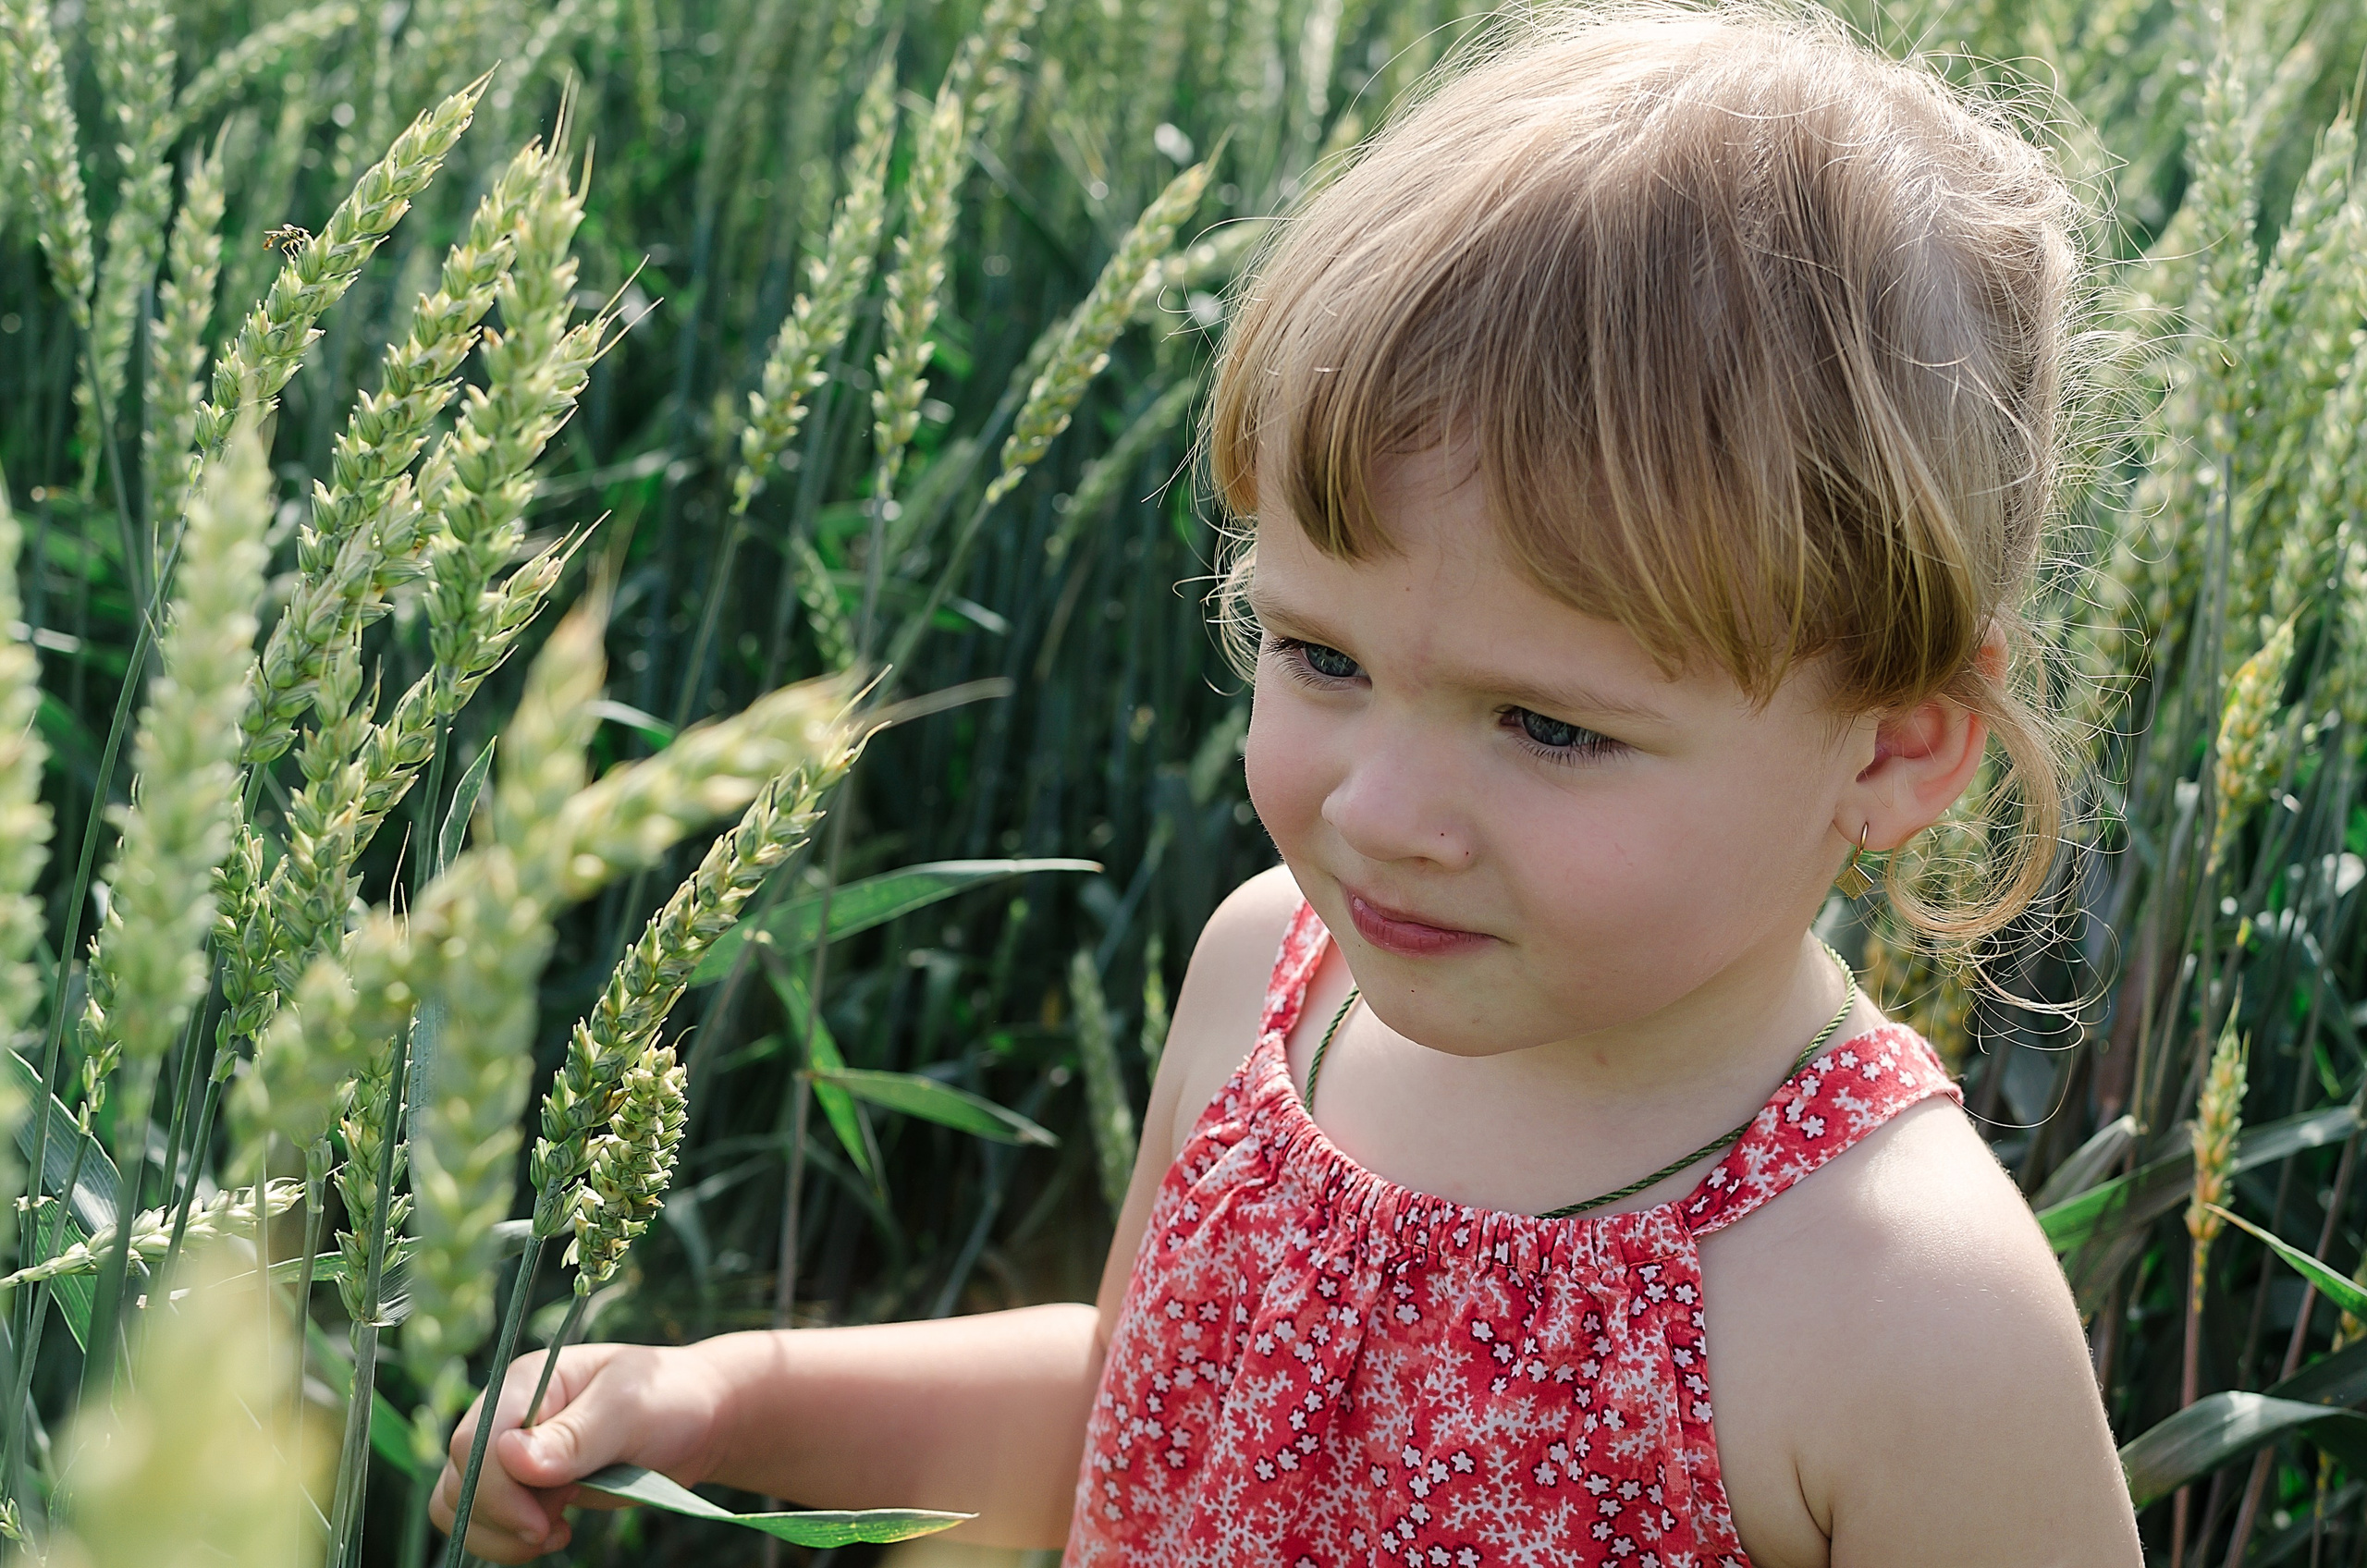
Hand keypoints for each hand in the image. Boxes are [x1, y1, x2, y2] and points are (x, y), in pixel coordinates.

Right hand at [429, 1341, 727, 1562]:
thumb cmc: (668, 1398)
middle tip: (560, 1522)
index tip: (544, 1521)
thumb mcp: (631, 1409)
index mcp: (527, 1380)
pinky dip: (506, 1541)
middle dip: (502, 1516)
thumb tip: (512, 1458)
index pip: (475, 1441)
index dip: (497, 1489)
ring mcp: (510, 1453)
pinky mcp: (521, 1486)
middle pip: (460, 1478)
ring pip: (458, 1506)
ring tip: (558, 1529)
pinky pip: (483, 1522)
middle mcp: (507, 1415)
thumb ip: (576, 1435)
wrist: (695, 1420)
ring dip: (500, 1534)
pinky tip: (554, 1533)